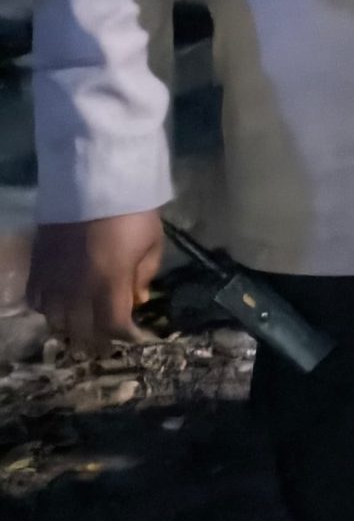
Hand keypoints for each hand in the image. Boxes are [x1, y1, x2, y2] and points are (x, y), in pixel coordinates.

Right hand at [28, 212, 163, 355]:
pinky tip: (59, 304)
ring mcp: (52, 279)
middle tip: (108, 337)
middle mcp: (76, 289)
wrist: (93, 181)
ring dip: (71, 326)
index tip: (134, 336)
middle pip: (81, 330)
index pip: (112, 327)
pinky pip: (35, 301)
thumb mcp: (152, 243)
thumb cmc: (132, 212)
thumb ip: (144, 276)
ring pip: (54, 320)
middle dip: (97, 339)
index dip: (124, 337)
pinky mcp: (37, 267)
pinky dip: (47, 308)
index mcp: (109, 284)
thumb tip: (138, 300)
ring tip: (84, 323)